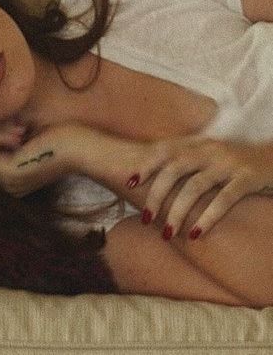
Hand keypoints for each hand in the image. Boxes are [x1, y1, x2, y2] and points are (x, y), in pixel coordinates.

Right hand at [0, 122, 81, 197]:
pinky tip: (18, 135)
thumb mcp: (27, 135)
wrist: (82, 149)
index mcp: (11, 177)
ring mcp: (5, 183)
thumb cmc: (61, 138)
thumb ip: (5, 134)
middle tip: (18, 128)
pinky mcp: (7, 175)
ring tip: (19, 130)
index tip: (18, 129)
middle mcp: (6, 185)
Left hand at [130, 137, 272, 238]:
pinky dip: (207, 217)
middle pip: (174, 169)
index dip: (146, 165)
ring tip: (167, 232)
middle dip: (157, 195)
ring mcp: (229, 163)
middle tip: (147, 219)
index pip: (164, 150)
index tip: (129, 183)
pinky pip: (224, 199)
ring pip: (195, 187)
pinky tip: (196, 234)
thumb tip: (152, 179)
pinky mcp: (248, 178)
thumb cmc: (236, 162)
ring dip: (177, 211)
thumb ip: (185, 161)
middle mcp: (210, 149)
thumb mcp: (209, 155)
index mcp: (197, 143)